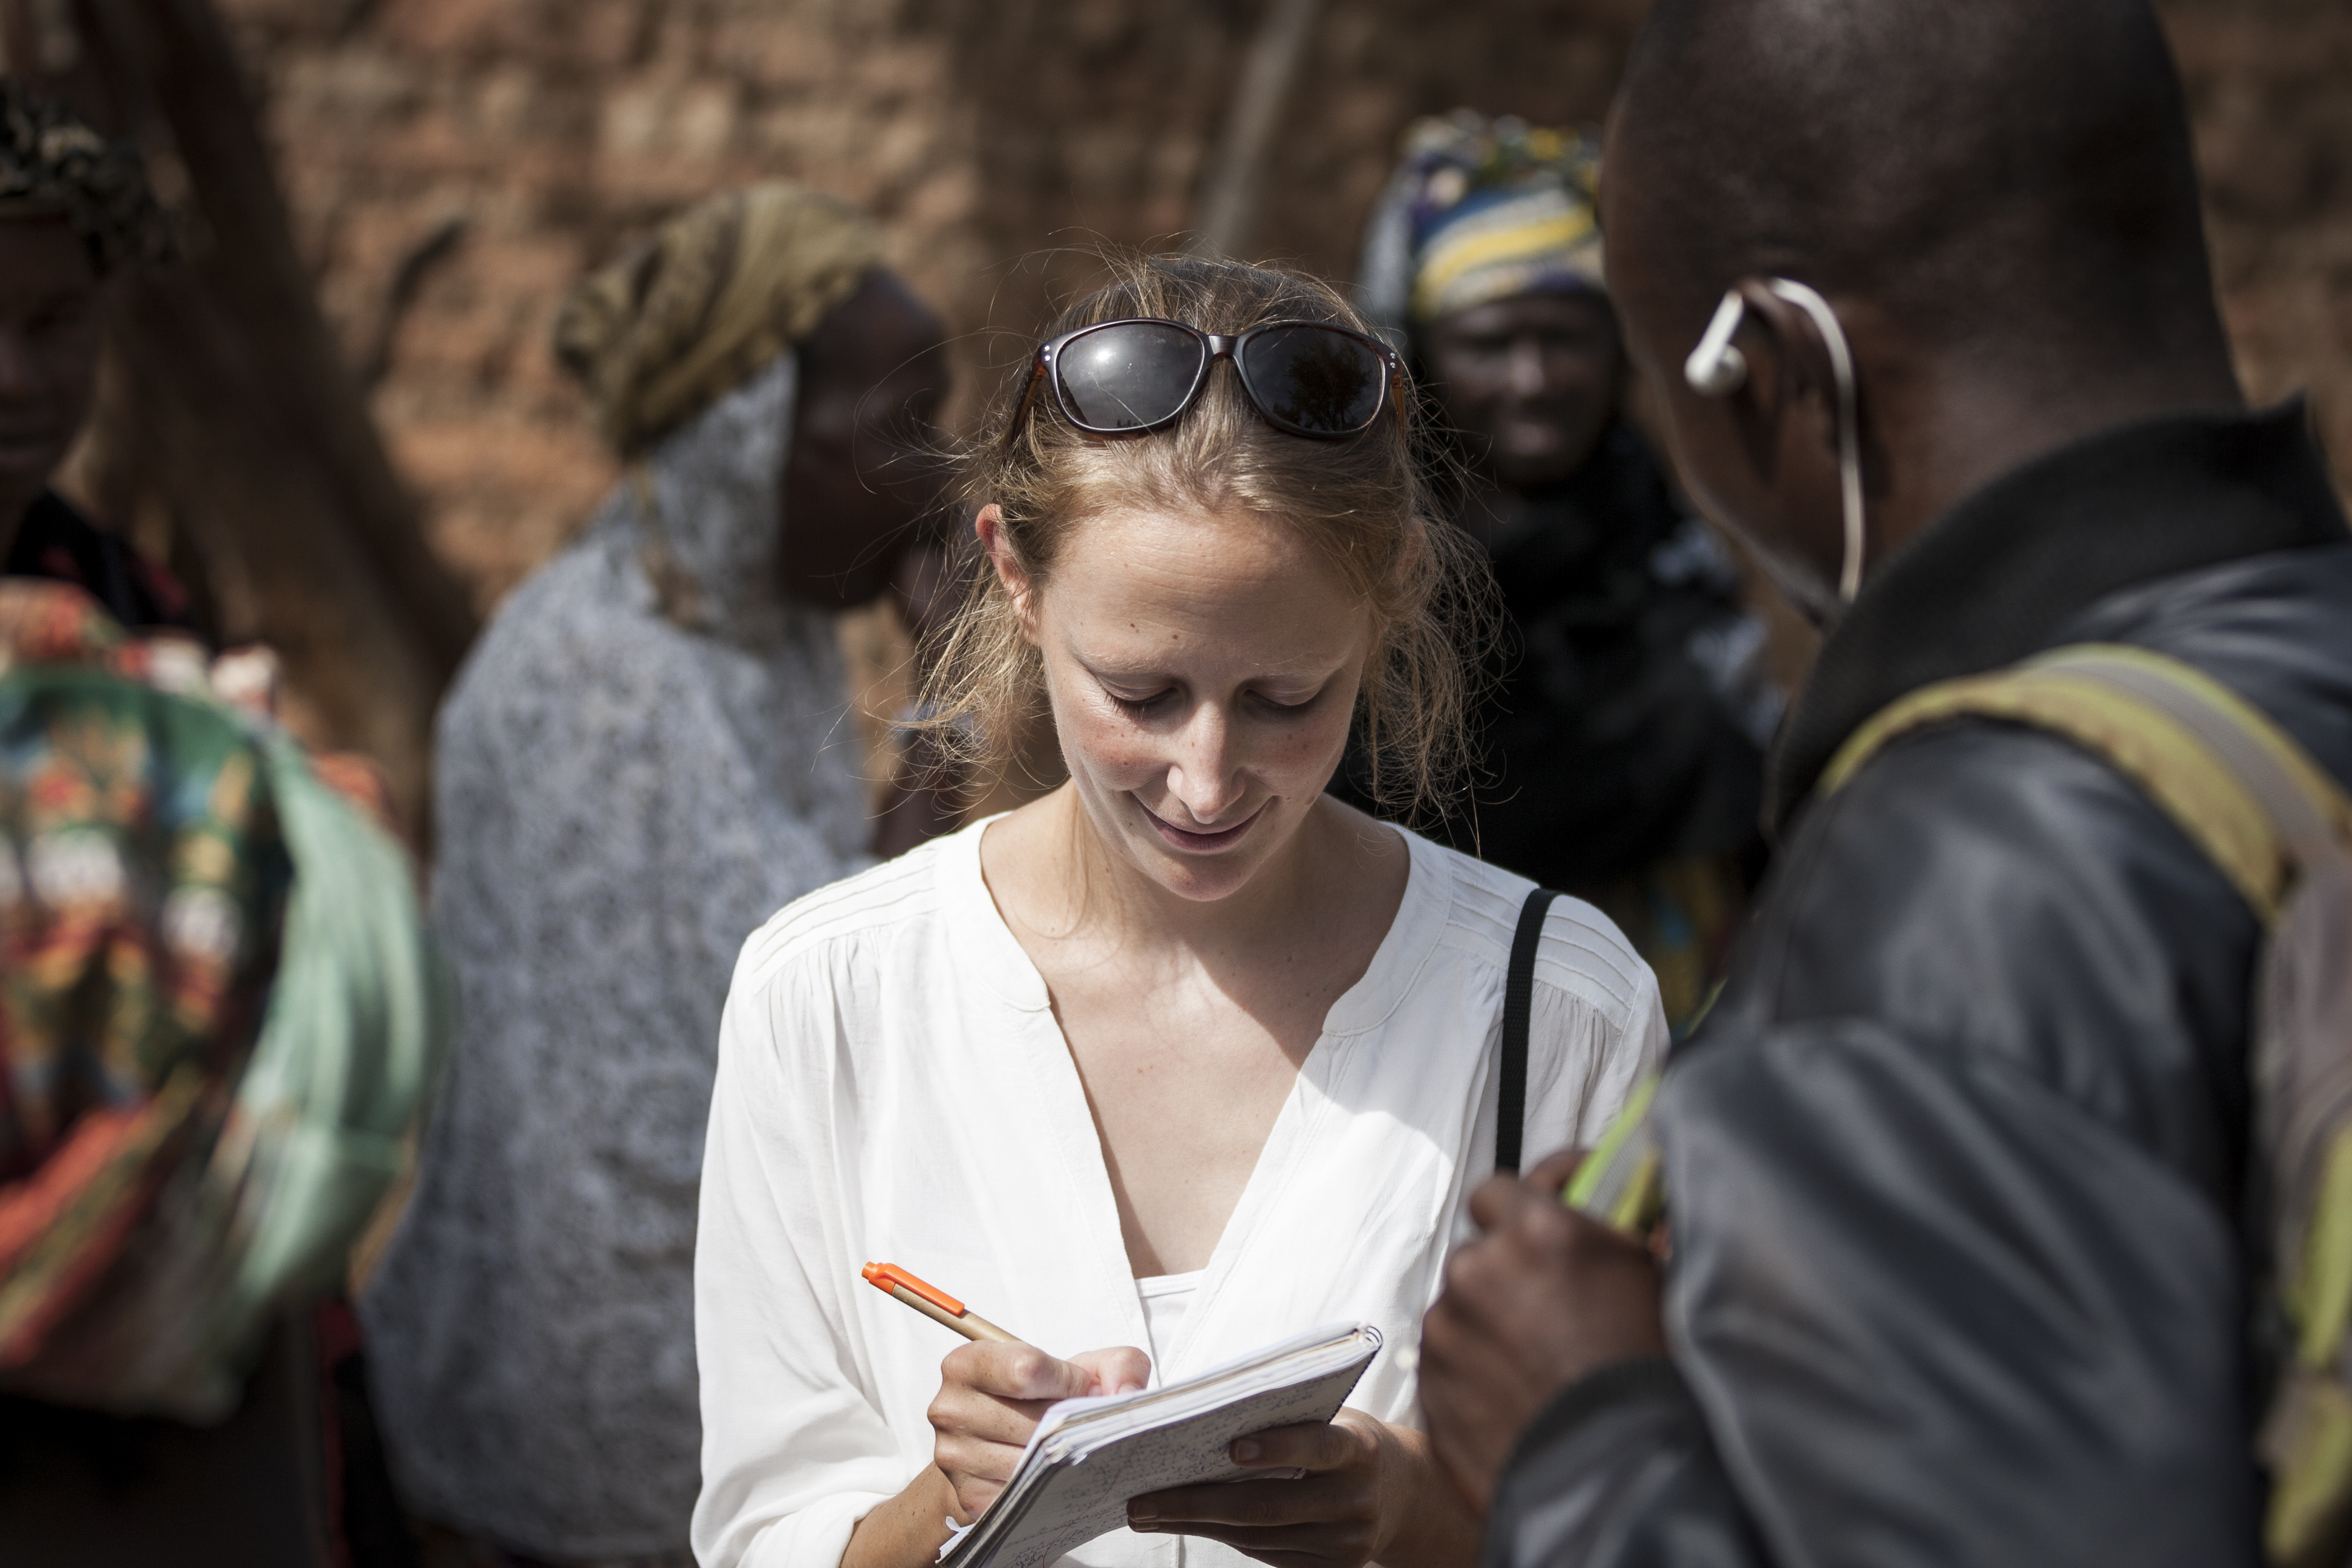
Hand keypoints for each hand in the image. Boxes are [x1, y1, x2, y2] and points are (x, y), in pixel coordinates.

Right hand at [928, 1340, 1151, 1520]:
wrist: (1002, 1442)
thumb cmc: (1041, 1400)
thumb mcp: (1083, 1367)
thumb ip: (1118, 1365)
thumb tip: (1127, 1396)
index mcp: (967, 1363)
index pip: (1026, 1370)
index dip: (1068, 1382)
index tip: (1080, 1389)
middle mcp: (950, 1407)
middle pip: (1032, 1423)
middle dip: (1067, 1427)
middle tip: (1076, 1426)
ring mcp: (953, 1456)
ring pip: (1029, 1463)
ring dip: (1060, 1460)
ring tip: (1064, 1448)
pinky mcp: (967, 1497)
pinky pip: (1022, 1497)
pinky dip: (1045, 1490)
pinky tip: (1050, 1476)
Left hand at [1127, 1410, 1474, 1567]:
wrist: (1401, 1493)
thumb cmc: (1347, 1440)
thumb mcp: (1333, 1418)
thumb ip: (1288, 1420)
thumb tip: (1207, 1426)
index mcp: (1360, 1449)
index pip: (1319, 1446)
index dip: (1278, 1446)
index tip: (1229, 1447)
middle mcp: (1356, 1501)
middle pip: (1270, 1506)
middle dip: (1198, 1503)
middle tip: (1142, 1500)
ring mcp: (1346, 1543)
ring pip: (1258, 1536)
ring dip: (1197, 1524)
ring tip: (1148, 1512)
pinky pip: (1266, 1554)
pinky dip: (1222, 1536)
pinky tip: (1187, 1522)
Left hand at [1419, 1147, 1667, 1511]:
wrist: (1618, 1477)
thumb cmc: (1646, 1381)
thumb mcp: (1650, 1279)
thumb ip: (1607, 1233)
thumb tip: (1602, 1203)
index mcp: (1536, 1230)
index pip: (1499, 1191)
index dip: (1518, 1214)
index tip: (1533, 1231)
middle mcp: (1480, 1270)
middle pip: (1477, 1255)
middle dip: (1507, 1277)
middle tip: (1548, 1313)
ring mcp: (1447, 1329)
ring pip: (1458, 1312)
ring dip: (1486, 1328)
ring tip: (1536, 1368)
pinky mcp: (1430, 1385)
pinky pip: (1445, 1364)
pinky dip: (1470, 1375)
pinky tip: (1514, 1398)